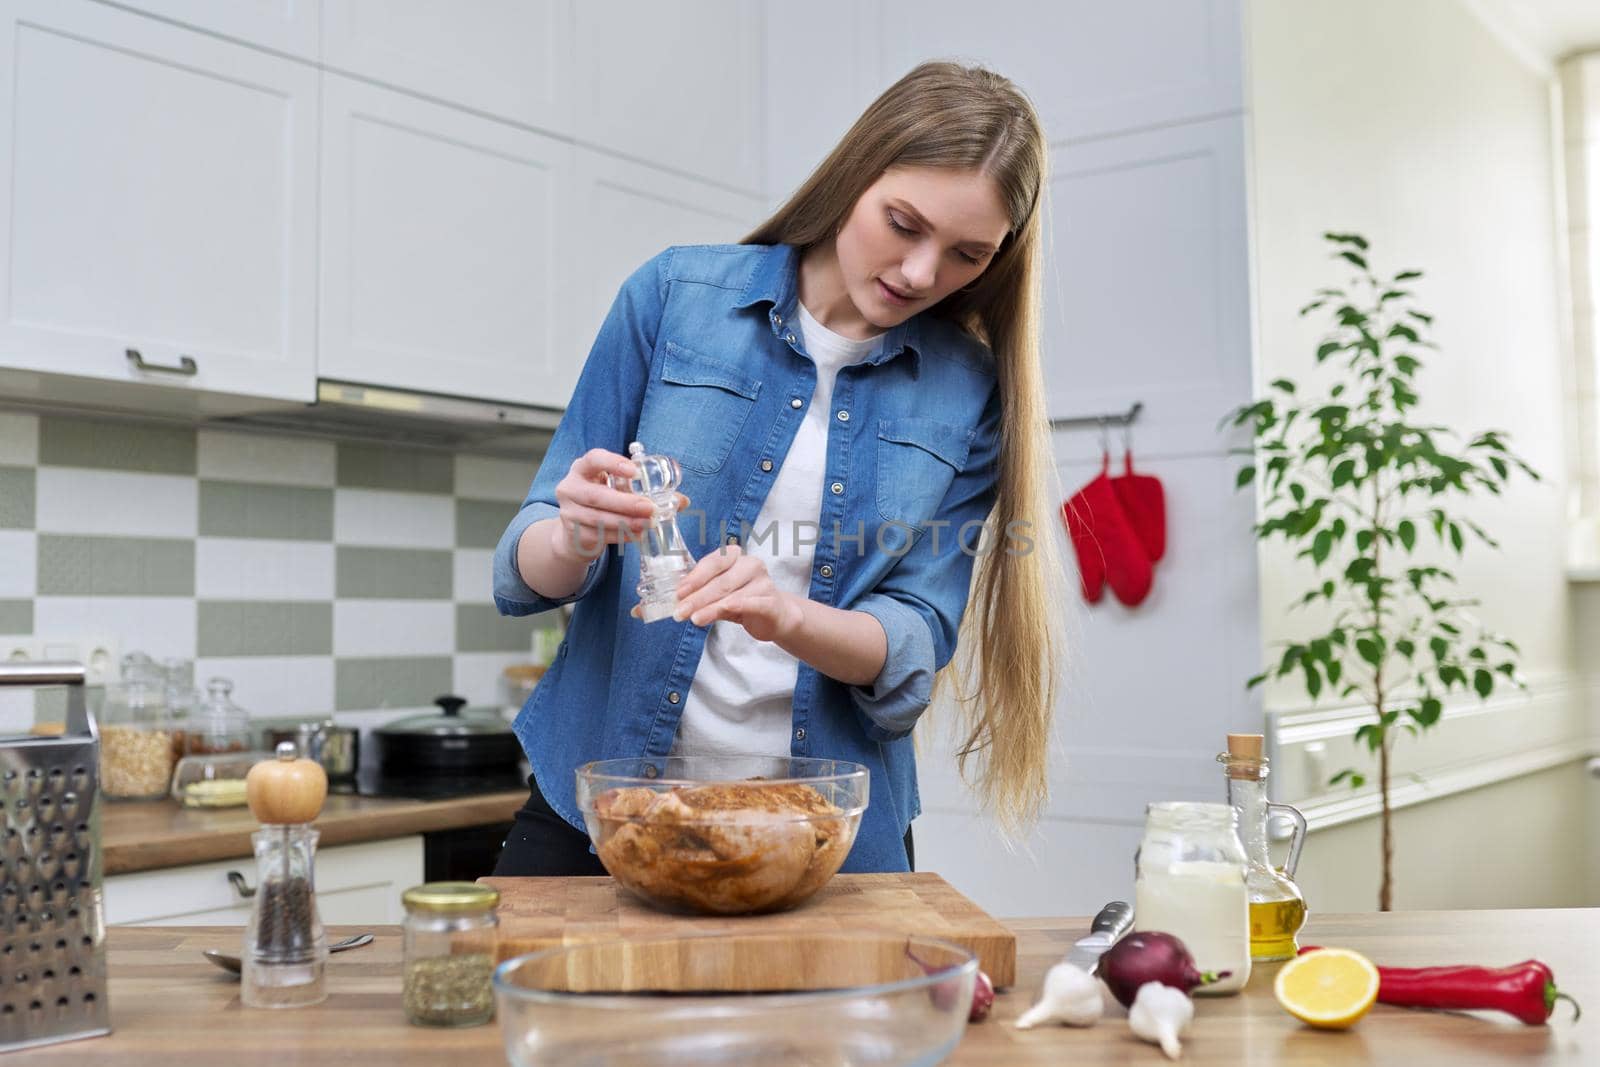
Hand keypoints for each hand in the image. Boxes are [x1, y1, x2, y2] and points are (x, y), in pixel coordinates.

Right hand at [550, 448, 686, 561]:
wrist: (577, 531)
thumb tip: (682, 501)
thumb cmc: (605, 501)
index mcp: (583, 468)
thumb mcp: (619, 489)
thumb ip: (646, 491)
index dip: (613, 463)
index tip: (635, 471)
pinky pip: (599, 535)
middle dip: (625, 503)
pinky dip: (620, 536)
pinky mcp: (573, 533)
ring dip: (626, 522)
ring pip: (597, 518)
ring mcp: (569, 512)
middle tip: (650, 508)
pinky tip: (637, 535)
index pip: (594, 459)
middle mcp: (571, 487)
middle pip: (596, 495)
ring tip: (648, 524)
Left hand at [644, 544, 803, 642]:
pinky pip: (752, 603)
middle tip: (679, 612)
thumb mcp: (711, 598)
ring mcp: (763, 581)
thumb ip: (683, 600)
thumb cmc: (739, 600)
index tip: (677, 593)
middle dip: (696, 597)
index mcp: (733, 555)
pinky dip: (737, 607)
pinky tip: (724, 612)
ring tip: (693, 619)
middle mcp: (750, 564)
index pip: (711, 562)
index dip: (693, 577)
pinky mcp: (771, 601)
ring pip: (732, 594)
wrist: (774, 615)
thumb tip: (638, 610)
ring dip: (710, 607)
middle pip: (719, 580)